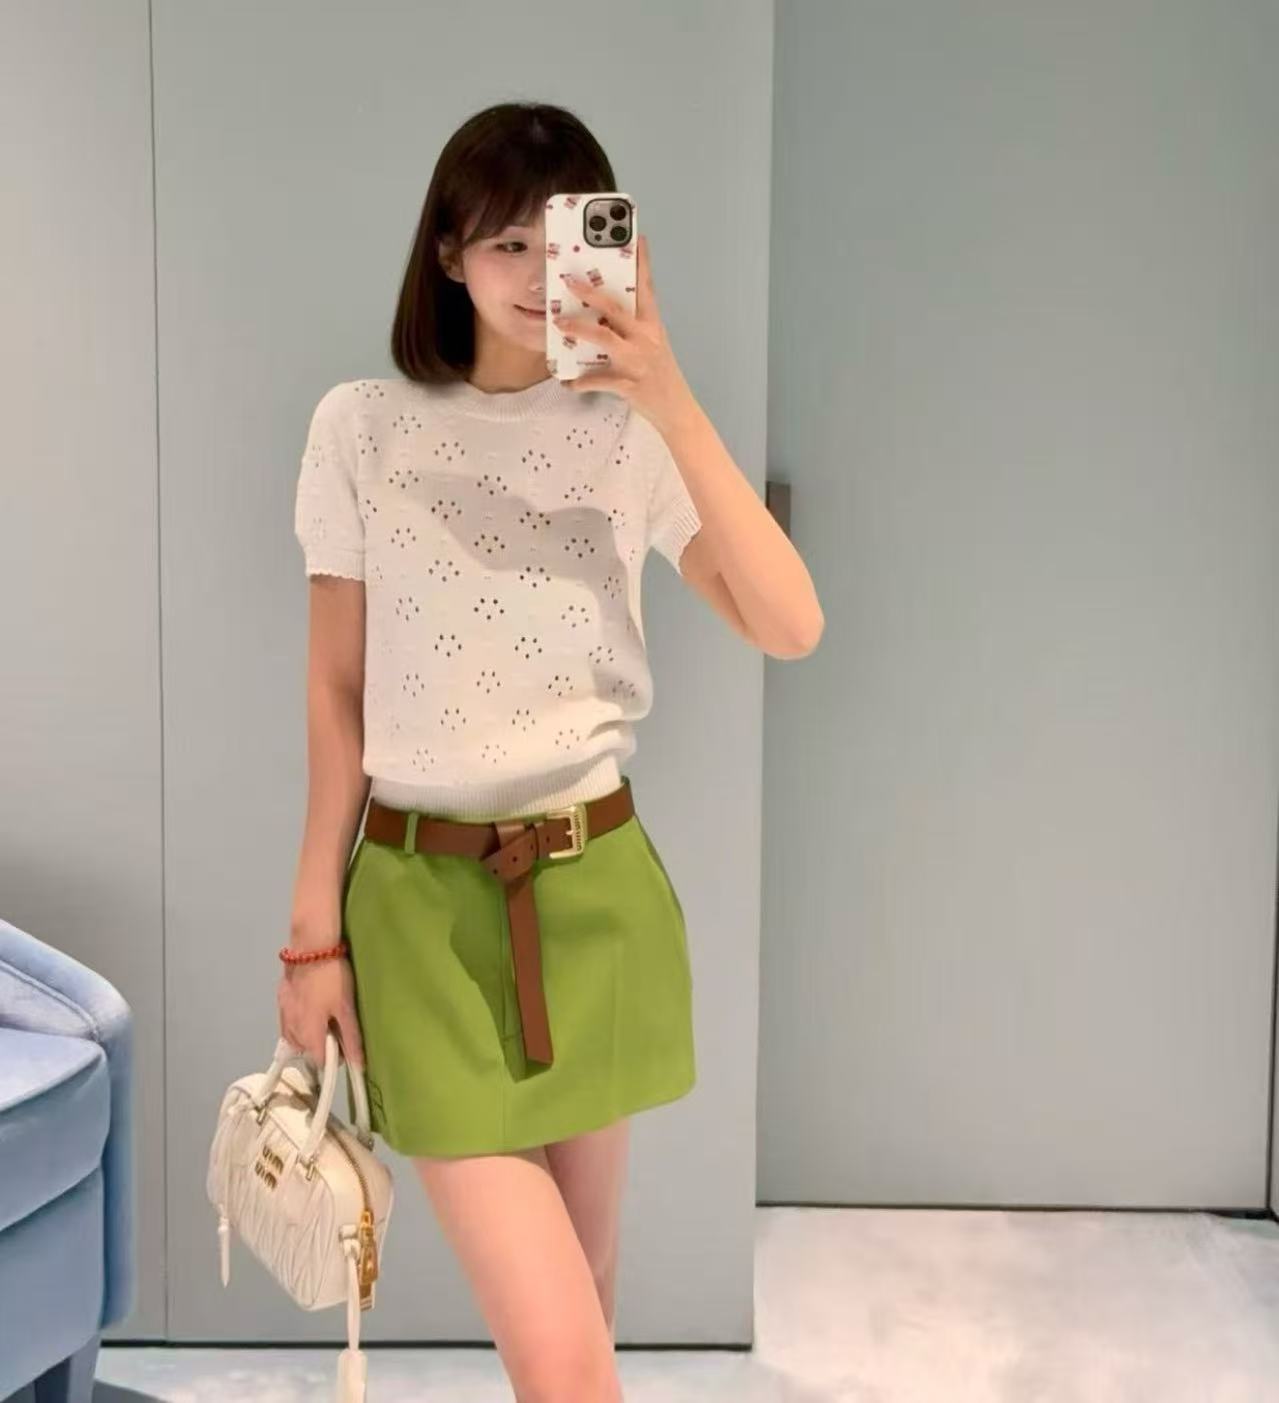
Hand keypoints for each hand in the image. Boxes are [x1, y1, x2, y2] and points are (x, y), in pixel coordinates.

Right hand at [277, 955, 364, 1070]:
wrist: (311, 946)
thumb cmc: (332, 978)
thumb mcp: (347, 1008)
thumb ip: (351, 1038)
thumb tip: (358, 1065)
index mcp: (307, 1033)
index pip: (317, 1061)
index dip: (333, 1057)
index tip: (343, 1045)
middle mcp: (290, 1028)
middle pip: (305, 1050)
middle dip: (320, 1044)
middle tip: (336, 1025)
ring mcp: (282, 1012)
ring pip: (294, 1036)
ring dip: (308, 1033)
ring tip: (324, 1015)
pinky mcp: (281, 998)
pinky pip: (289, 1020)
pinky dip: (299, 1020)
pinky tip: (311, 1005)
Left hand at [553, 233, 694, 432]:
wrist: (677, 409)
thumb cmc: (661, 375)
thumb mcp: (653, 345)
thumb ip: (632, 328)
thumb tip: (602, 315)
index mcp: (652, 326)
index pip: (646, 288)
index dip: (641, 262)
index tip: (636, 237)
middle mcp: (645, 339)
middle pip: (615, 308)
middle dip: (590, 293)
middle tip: (569, 280)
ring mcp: (636, 361)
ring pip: (604, 338)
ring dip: (579, 329)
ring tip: (560, 324)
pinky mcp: (628, 384)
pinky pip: (598, 380)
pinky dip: (580, 381)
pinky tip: (568, 381)